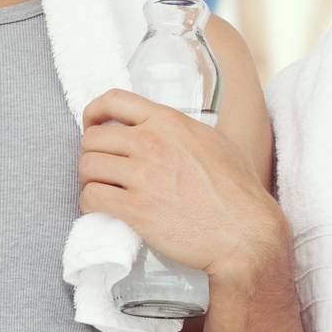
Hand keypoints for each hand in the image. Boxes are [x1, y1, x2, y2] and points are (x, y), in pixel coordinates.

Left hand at [76, 88, 287, 286]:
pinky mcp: (136, 210)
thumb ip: (182, 131)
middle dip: (92, 153)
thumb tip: (164, 130)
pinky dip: (90, 203)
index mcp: (169, 121)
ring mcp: (142, 176)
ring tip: (102, 189)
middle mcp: (151, 143)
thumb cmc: (237, 189)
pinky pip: (92, 197)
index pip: (114, 100)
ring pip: (87, 167)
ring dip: (89, 179)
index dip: (94, 112)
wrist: (244, 232)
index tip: (92, 124)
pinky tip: (103, 208)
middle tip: (102, 167)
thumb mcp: (213, 141)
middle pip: (93, 137)